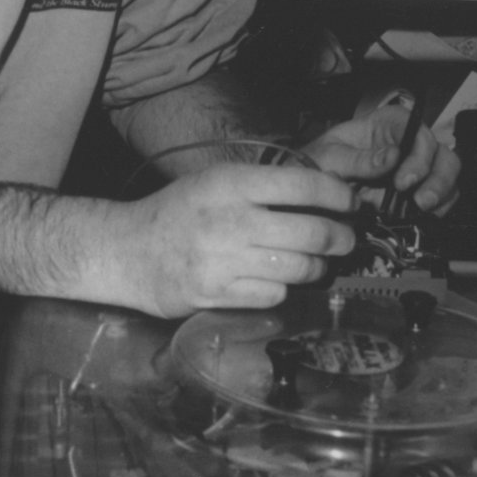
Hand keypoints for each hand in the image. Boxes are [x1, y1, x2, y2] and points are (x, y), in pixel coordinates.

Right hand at [69, 164, 356, 317]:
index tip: (350, 203)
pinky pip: (274, 295)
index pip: (304, 184)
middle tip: (344, 240)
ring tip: (315, 262)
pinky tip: (274, 280)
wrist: (126, 250)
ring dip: (316, 267)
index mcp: (230, 183)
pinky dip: (282, 289)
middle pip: (313, 232)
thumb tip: (323, 193)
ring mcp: (223, 260)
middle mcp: (229, 219)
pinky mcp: (217, 294)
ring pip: (299, 267)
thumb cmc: (177, 213)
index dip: (339, 194)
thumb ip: (261, 185)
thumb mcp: (213, 182)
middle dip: (340, 238)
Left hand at [300, 89, 460, 214]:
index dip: (418, 154)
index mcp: (388, 124)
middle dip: (437, 178)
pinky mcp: (419, 190)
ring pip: (447, 174)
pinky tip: (425, 217)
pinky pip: (443, 197)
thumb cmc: (321, 161)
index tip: (403, 180)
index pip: (416, 130)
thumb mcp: (330, 156)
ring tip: (423, 210)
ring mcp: (417, 166)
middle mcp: (408, 143)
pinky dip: (439, 208)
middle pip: (441, 153)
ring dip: (441, 194)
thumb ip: (359, 159)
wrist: (314, 188)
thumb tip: (392, 156)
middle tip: (421, 201)